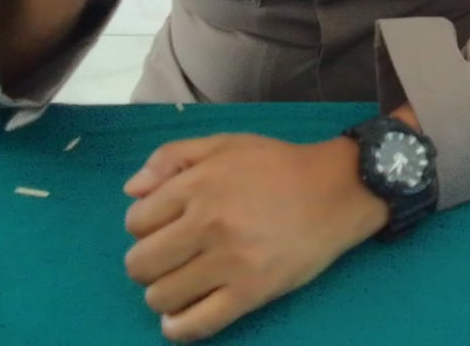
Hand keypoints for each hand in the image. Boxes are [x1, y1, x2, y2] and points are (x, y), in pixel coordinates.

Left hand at [124, 134, 386, 342]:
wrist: (338, 190)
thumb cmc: (279, 165)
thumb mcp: (227, 143)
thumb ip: (173, 157)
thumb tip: (131, 190)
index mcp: (199, 185)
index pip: (136, 221)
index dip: (145, 226)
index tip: (165, 227)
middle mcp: (208, 224)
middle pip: (140, 263)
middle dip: (147, 263)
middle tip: (171, 258)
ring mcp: (229, 262)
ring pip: (160, 296)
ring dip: (163, 293)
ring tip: (182, 282)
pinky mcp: (250, 293)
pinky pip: (195, 325)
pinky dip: (178, 327)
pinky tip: (180, 317)